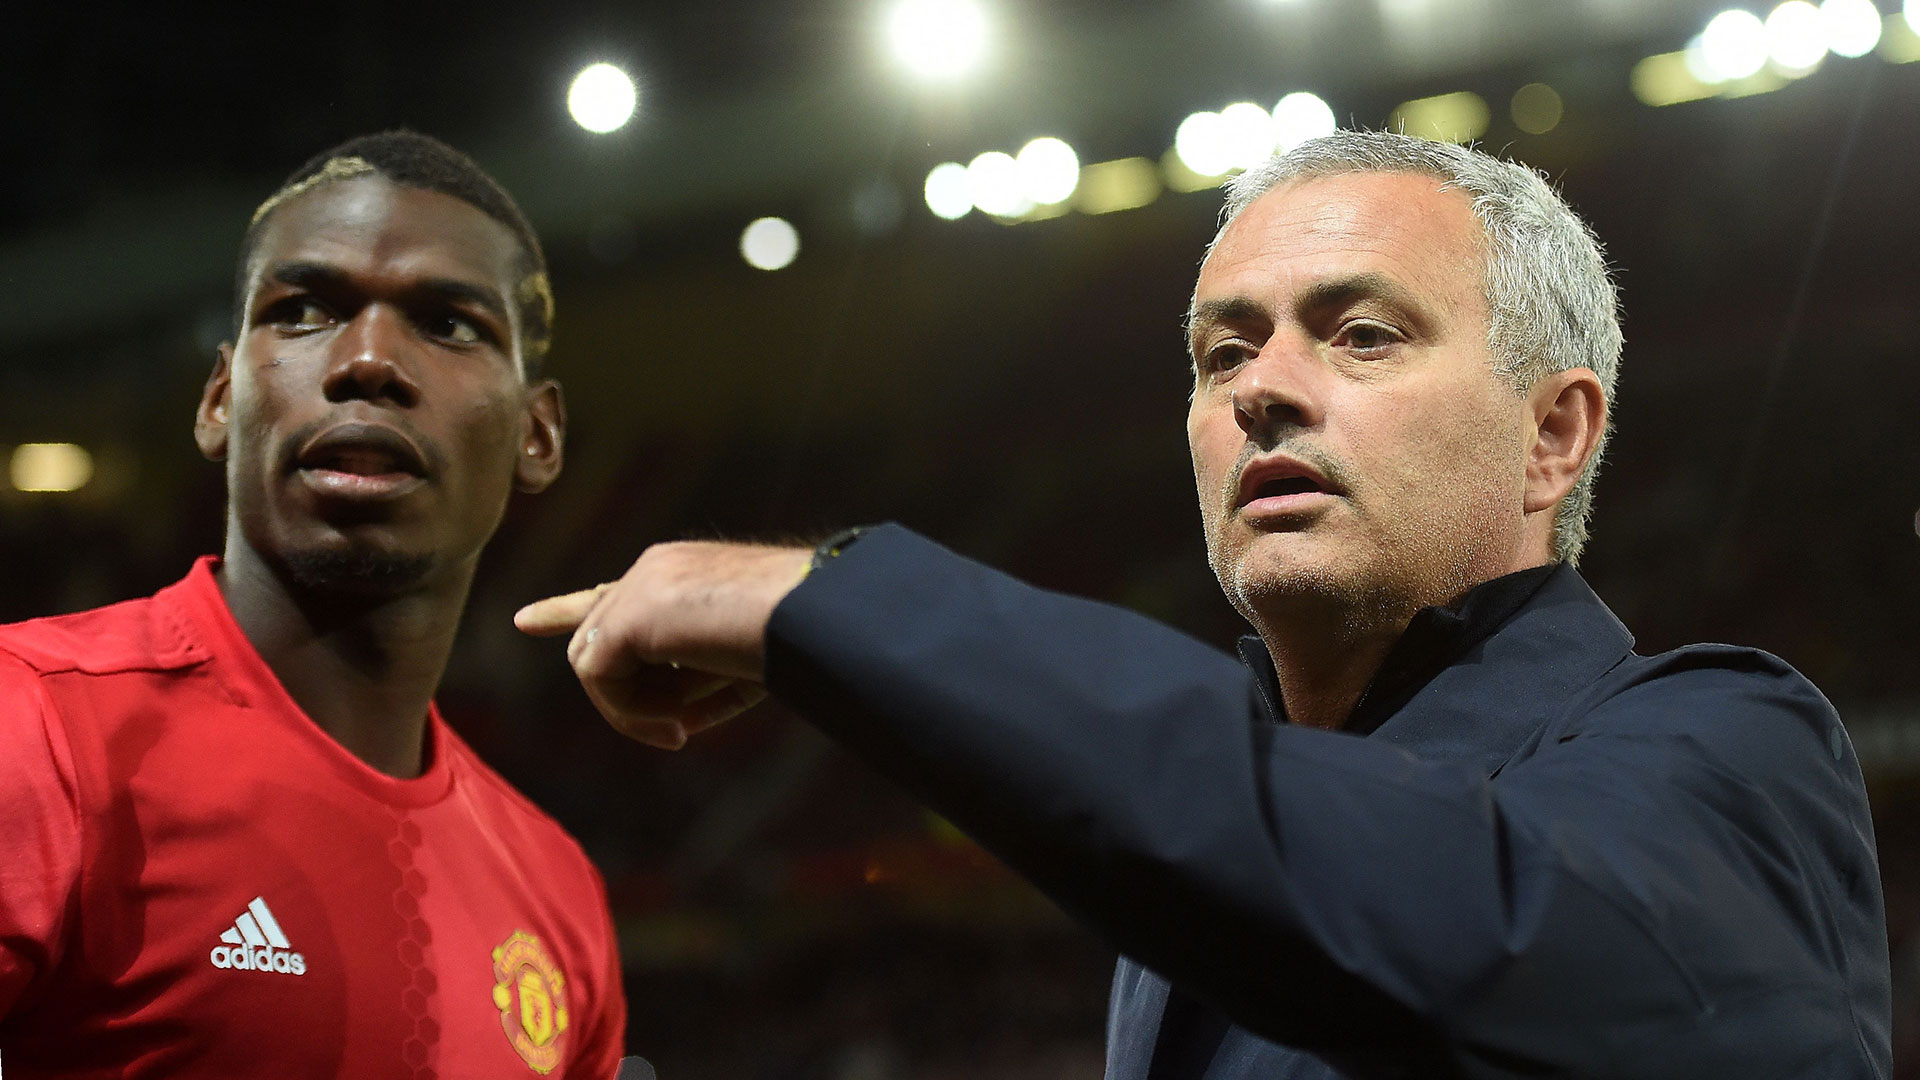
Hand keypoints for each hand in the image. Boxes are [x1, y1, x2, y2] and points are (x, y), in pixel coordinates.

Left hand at [514, 542, 811, 748]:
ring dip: (638, 710)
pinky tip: (676, 727)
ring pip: (596, 668)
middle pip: (605, 648)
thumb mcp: (743, 659)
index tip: (524, 621)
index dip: (565, 610)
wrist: (808, 610)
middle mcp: (650, 571)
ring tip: (683, 729)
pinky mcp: (626, 615)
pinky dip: (631, 715)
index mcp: (679, 574)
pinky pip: (599, 682)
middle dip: (633, 700)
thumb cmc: (796, 637)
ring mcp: (635, 588)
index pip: (611, 595)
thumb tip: (667, 719)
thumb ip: (695, 677)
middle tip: (679, 731)